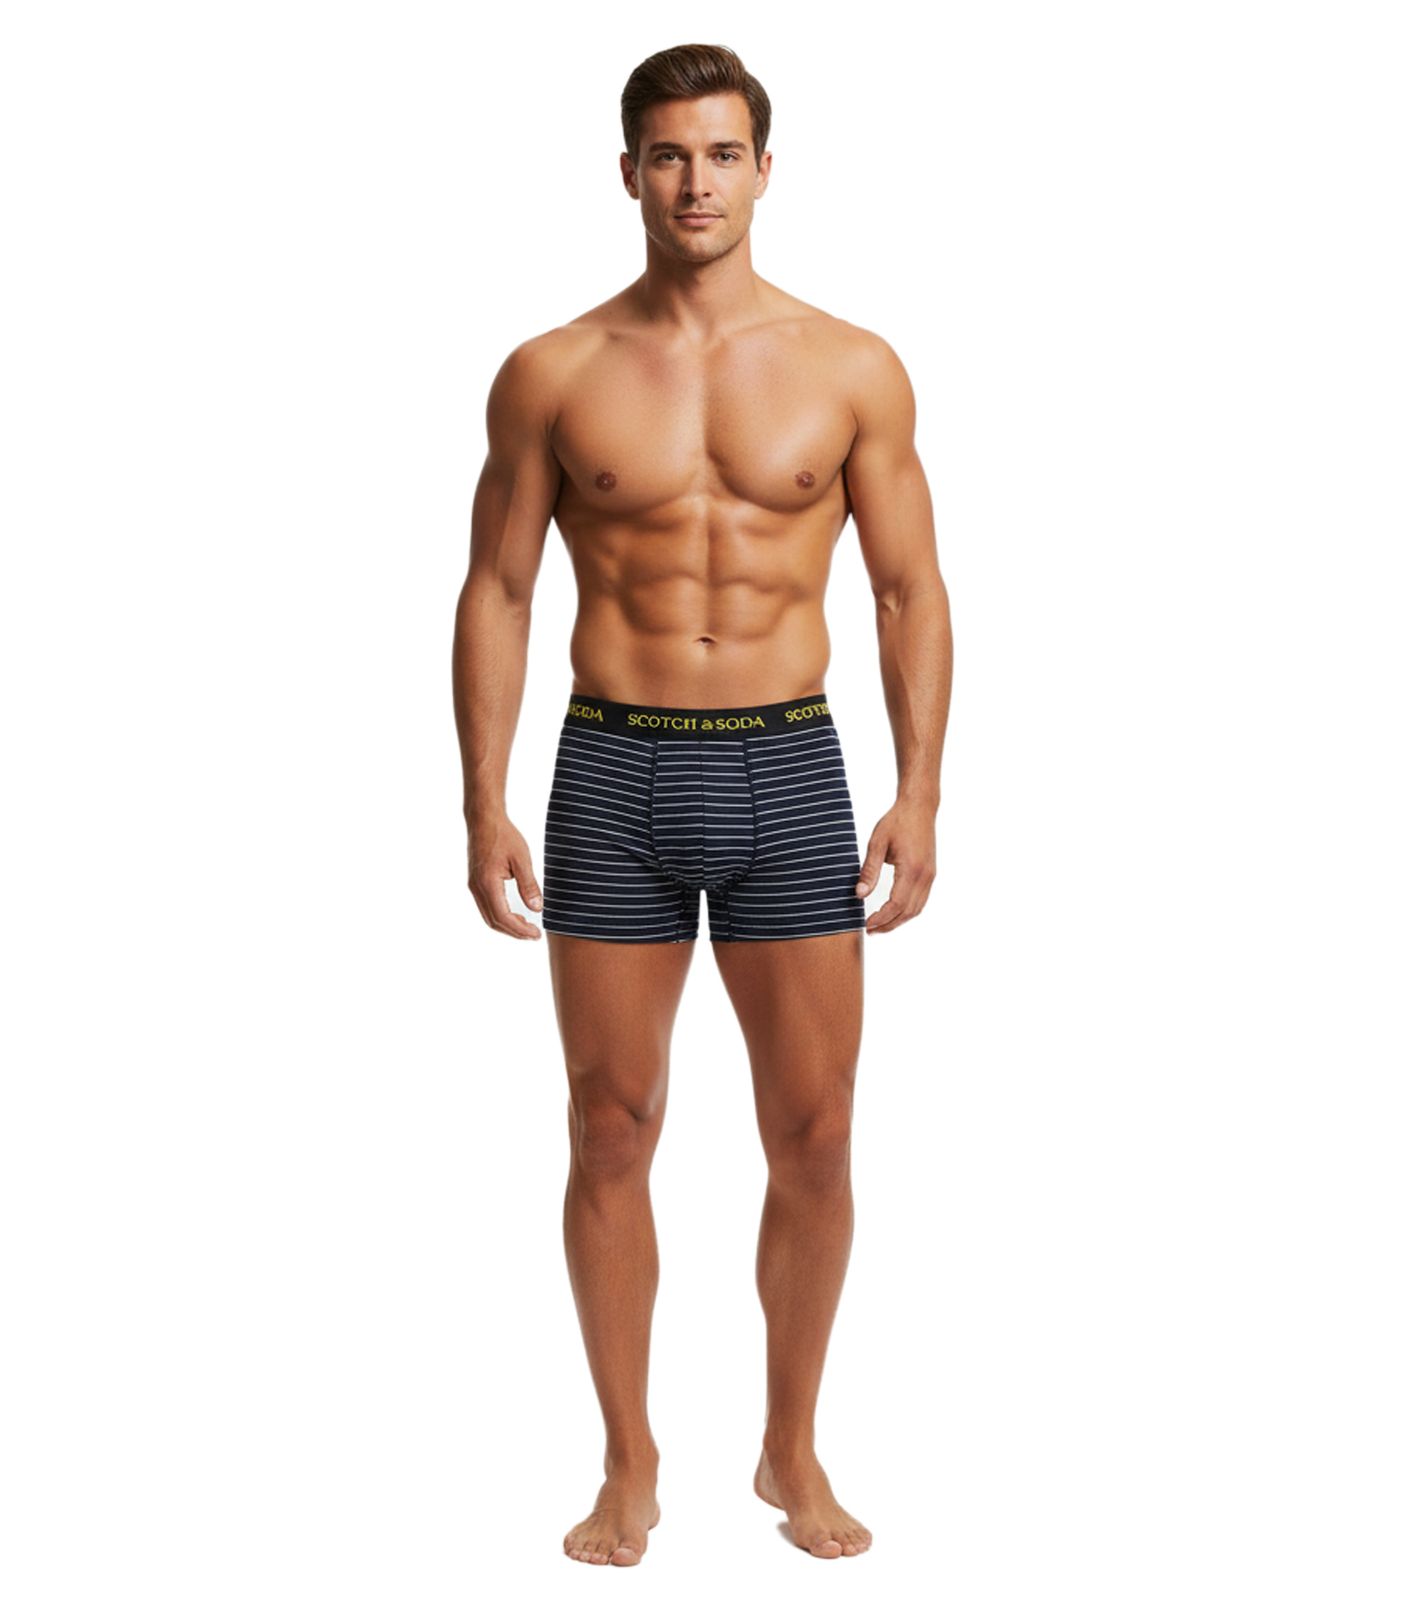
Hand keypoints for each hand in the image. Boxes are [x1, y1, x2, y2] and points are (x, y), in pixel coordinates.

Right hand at [467, 814, 543, 939]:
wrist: (483, 819)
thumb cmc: (503, 835)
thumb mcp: (521, 859)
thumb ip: (529, 885)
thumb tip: (537, 908)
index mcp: (488, 883)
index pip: (503, 917)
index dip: (520, 930)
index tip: (535, 934)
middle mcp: (477, 888)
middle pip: (494, 921)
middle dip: (514, 932)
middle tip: (533, 935)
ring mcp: (474, 885)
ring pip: (488, 916)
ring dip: (506, 926)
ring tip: (526, 927)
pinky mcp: (475, 882)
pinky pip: (486, 906)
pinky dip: (499, 916)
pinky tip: (514, 914)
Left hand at [856, 799, 936, 934]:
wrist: (919, 807)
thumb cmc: (897, 821)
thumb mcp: (877, 843)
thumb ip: (869, 870)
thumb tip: (860, 895)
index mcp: (911, 869)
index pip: (897, 904)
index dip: (882, 918)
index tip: (867, 924)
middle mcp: (925, 876)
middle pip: (908, 911)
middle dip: (889, 924)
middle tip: (870, 930)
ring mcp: (930, 876)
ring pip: (917, 908)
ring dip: (899, 920)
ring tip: (880, 925)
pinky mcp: (931, 873)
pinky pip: (921, 900)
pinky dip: (908, 910)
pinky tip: (894, 912)